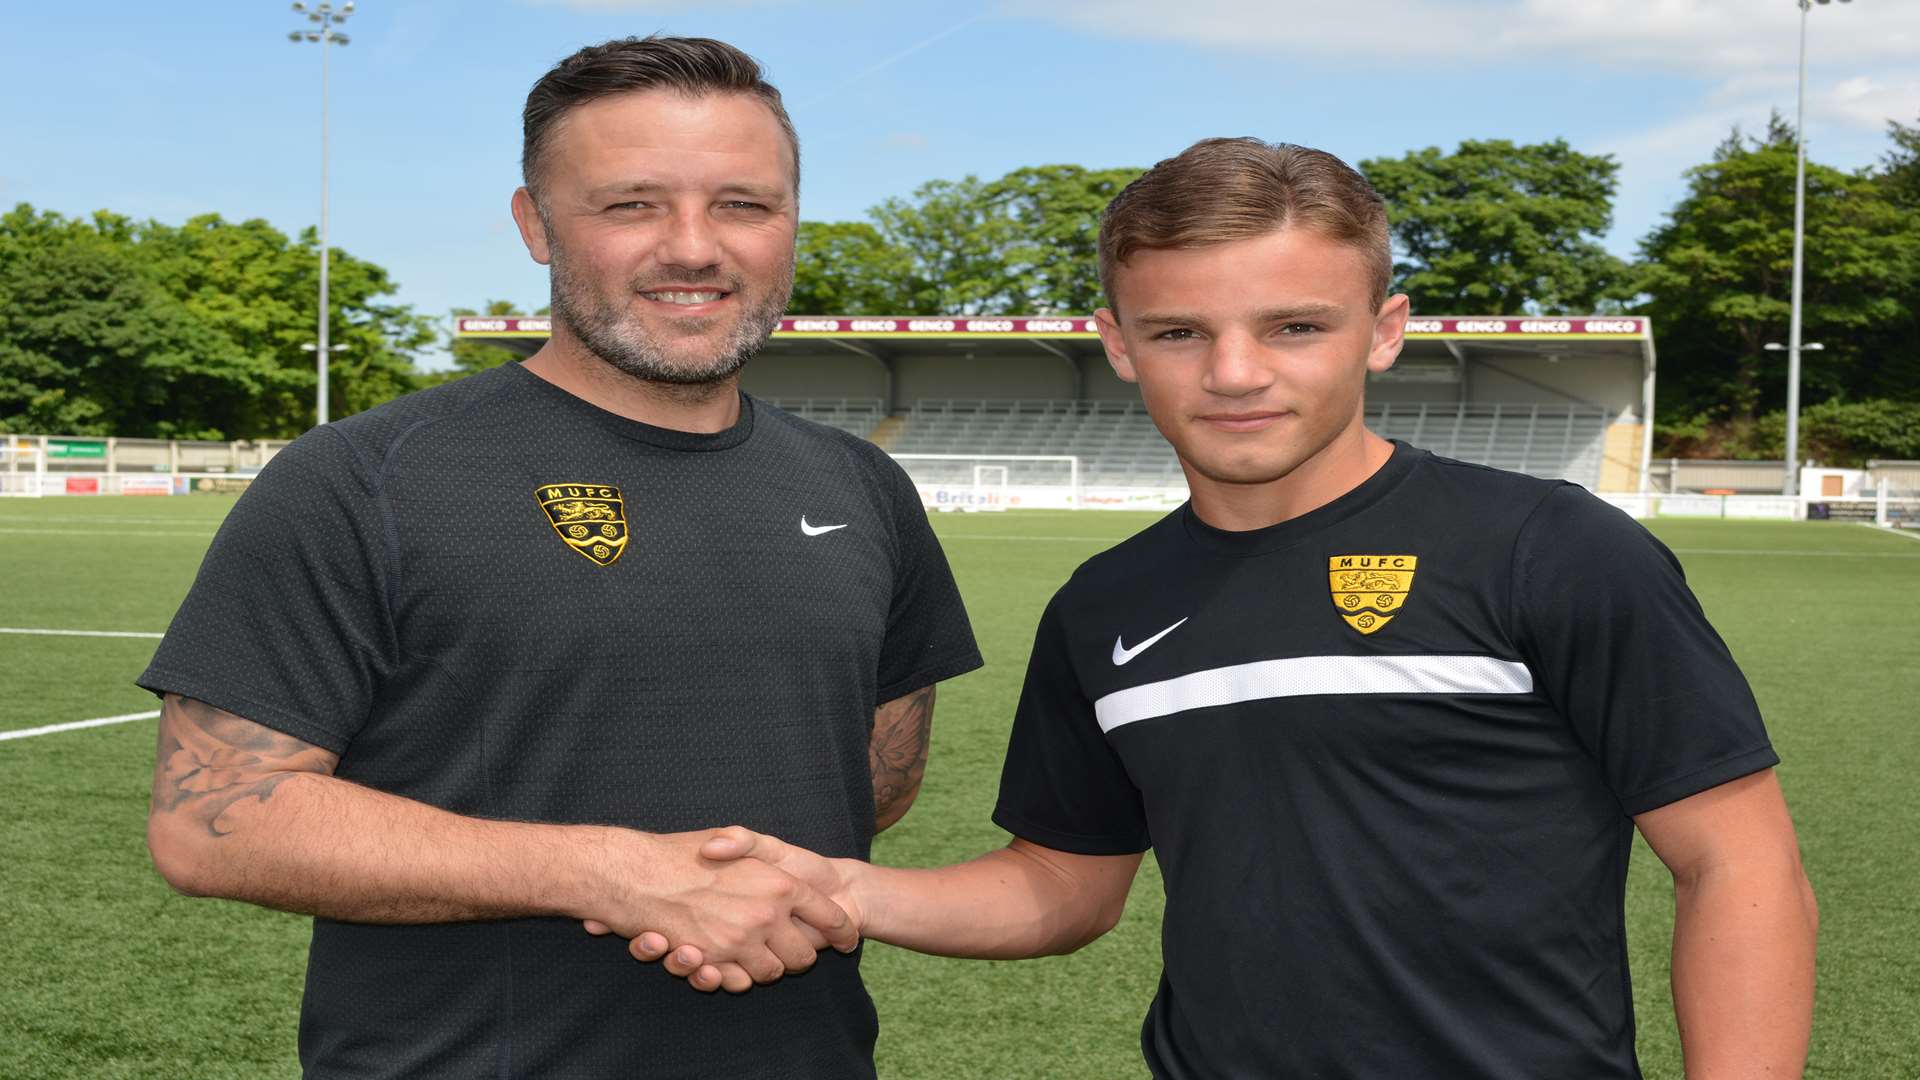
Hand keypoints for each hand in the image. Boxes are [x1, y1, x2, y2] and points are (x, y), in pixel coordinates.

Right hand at [578, 828, 857, 990]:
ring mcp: (740, 940)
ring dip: (765, 967)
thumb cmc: (687, 851)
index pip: (831, 916)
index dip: (842, 930)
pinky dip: (736, 977)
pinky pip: (739, 982)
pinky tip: (728, 961)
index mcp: (781, 883)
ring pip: (772, 973)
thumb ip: (775, 860)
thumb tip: (800, 888)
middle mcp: (767, 914)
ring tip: (753, 950)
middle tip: (788, 944)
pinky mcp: (713, 961)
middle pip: (804, 957)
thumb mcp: (737, 838)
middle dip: (800, 955)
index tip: (847, 937)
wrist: (635, 871)